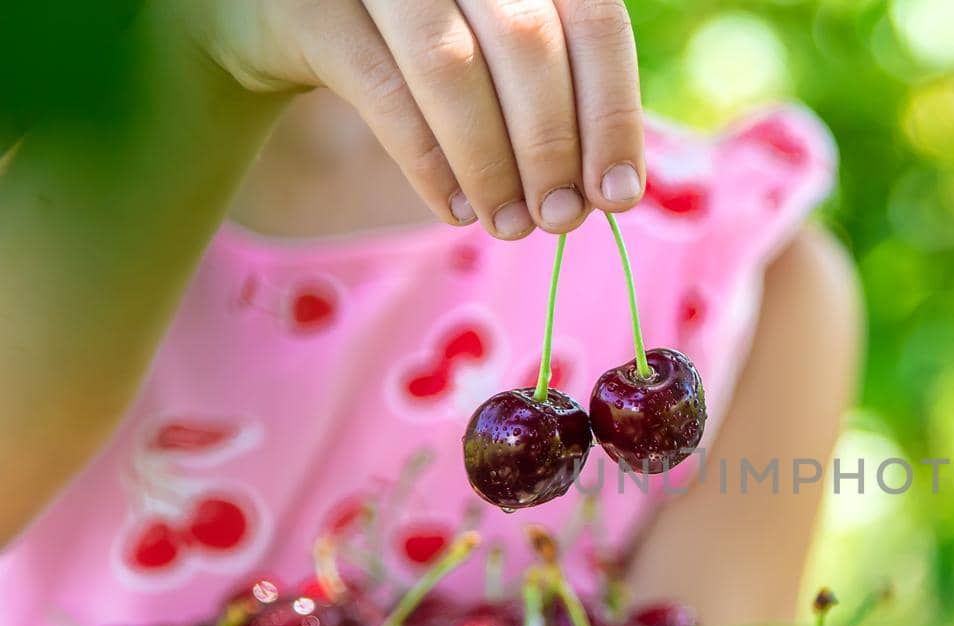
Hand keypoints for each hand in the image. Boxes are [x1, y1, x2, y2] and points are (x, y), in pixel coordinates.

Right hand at [173, 0, 644, 236]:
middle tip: (560, 220)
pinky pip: (382, 90)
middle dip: (552, 147)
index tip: (618, 193)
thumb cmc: (419, 41)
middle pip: (527, 42)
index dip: (611, 113)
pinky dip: (427, 162)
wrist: (285, 15)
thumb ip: (555, 98)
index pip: (593, 20)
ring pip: (452, 67)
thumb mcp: (497, 51)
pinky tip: (455, 209)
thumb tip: (612, 188)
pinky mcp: (310, 4)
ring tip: (509, 225)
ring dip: (490, 164)